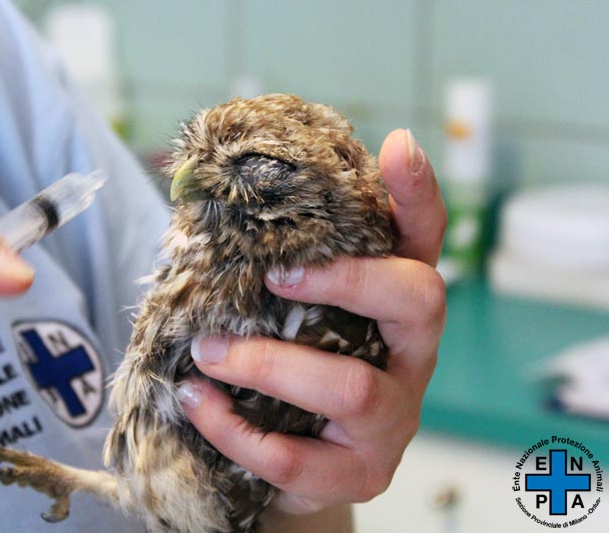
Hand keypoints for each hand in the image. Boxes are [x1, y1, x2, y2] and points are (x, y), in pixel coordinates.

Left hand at [178, 130, 446, 522]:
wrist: (292, 466)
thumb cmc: (288, 367)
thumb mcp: (285, 313)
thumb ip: (266, 266)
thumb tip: (195, 196)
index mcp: (395, 302)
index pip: (422, 239)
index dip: (416, 195)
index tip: (396, 146)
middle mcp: (410, 354)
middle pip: (418, 300)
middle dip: (346, 280)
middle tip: (274, 275)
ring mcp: (393, 418)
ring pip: (352, 387)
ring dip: (266, 365)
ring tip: (205, 353)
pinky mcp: (360, 472)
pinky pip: (299, 458)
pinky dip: (236, 430)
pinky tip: (197, 404)